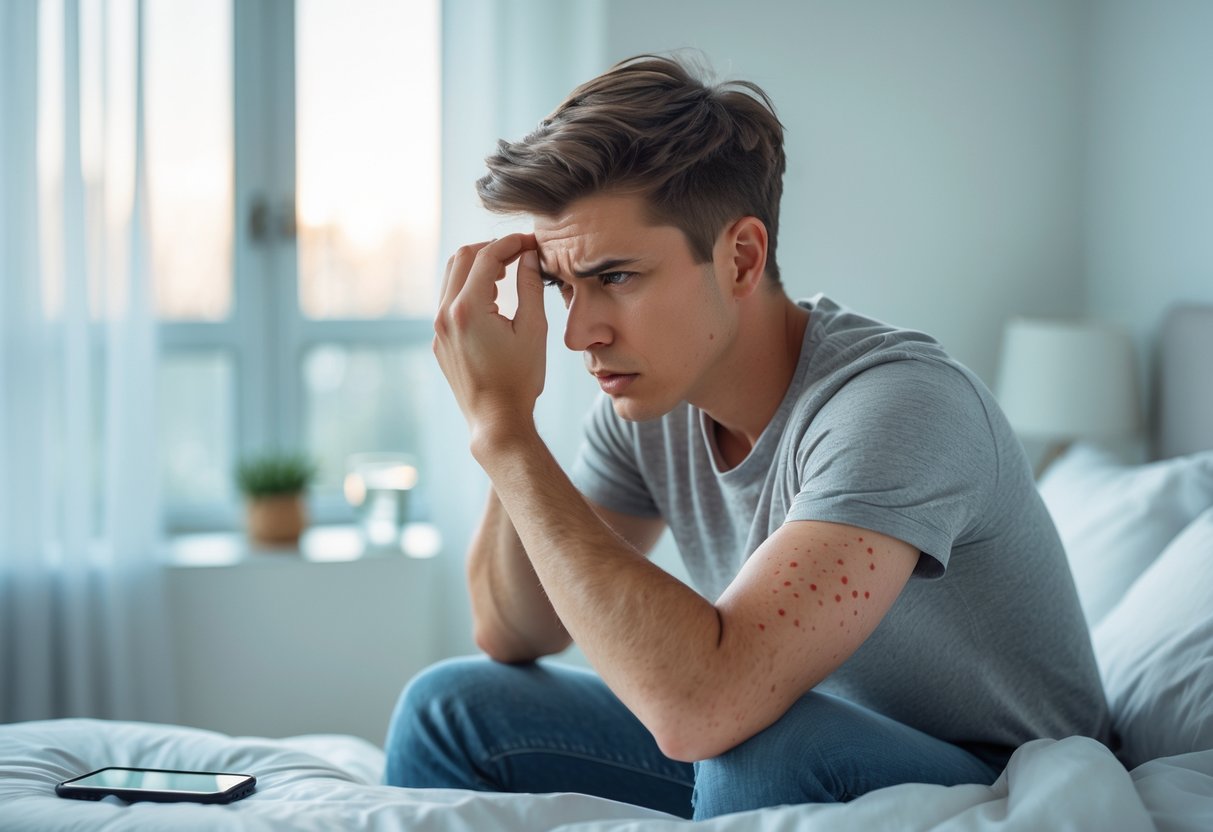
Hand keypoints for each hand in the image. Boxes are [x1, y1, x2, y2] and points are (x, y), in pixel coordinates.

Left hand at [433, 233, 547, 450]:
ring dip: (478, 265)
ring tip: (507, 272)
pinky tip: (493, 297)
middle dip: (492, 248)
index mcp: (469, 308)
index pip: (488, 255)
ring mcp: (438, 327)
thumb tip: (529, 256)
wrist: (496, 420)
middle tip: (520, 252)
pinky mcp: (439, 340)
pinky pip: (449, 299)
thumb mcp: (533, 330)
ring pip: (452, 276)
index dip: (512, 242)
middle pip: (463, 257)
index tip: (532, 243)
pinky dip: (469, 287)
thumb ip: (530, 287)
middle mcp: (446, 314)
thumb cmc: (519, 379)